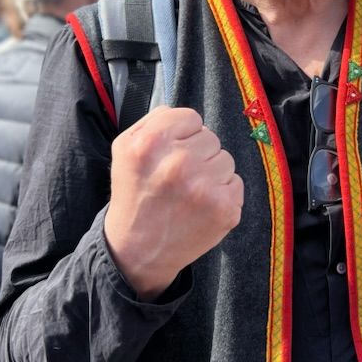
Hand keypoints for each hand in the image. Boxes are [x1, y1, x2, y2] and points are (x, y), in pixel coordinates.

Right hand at [104, 106, 243, 300]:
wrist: (138, 249)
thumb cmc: (134, 193)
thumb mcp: (125, 149)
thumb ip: (153, 121)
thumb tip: (182, 112)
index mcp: (151, 143)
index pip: (191, 118)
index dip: (182, 135)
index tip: (170, 153)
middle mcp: (179, 163)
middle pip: (211, 138)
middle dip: (197, 154)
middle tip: (177, 178)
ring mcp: (204, 188)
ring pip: (226, 160)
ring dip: (211, 174)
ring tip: (189, 193)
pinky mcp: (225, 209)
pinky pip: (236, 183)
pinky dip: (222, 193)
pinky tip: (201, 207)